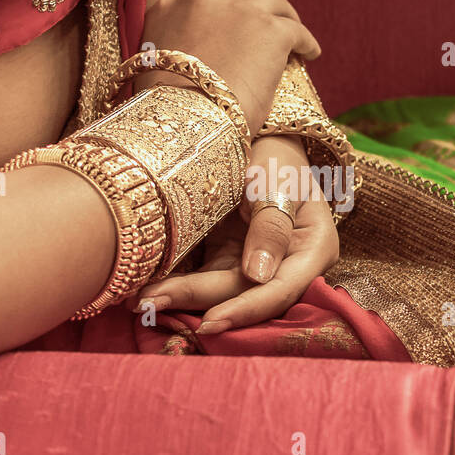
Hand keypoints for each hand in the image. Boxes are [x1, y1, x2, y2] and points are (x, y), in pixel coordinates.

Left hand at [131, 136, 339, 332]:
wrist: (256, 134)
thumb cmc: (274, 154)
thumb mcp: (275, 181)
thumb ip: (271, 227)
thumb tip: (259, 276)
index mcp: (313, 248)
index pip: (281, 288)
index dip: (247, 308)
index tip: (212, 321)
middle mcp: (289, 264)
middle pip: (246, 293)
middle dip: (199, 302)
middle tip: (152, 303)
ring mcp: (258, 264)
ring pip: (221, 291)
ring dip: (181, 296)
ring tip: (141, 299)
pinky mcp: (231, 259)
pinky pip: (205, 277)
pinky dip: (179, 282)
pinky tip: (148, 287)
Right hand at [137, 0, 320, 135]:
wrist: (184, 121)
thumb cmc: (168, 106)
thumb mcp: (156, 59)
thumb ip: (178, 38)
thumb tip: (202, 49)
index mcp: (171, 3)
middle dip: (265, 0)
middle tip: (280, 14)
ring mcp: (241, 9)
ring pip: (276, 4)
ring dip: (288, 19)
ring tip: (296, 40)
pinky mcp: (272, 30)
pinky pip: (298, 31)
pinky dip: (307, 42)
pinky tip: (311, 54)